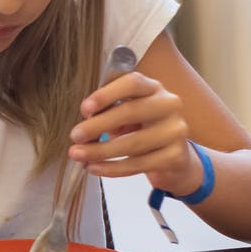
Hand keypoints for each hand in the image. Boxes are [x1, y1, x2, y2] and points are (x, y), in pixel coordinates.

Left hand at [68, 72, 202, 196]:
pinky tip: (94, 168)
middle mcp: (168, 105)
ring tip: (78, 154)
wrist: (171, 157)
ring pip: (133, 142)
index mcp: (153, 88)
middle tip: (75, 136)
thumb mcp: (123, 115)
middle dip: (98, 125)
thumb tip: (85, 122)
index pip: (133, 83)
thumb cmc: (141, 129)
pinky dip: (112, 168)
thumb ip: (106, 112)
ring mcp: (175, 131)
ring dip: (100, 151)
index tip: (84, 108)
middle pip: (131, 112)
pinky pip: (138, 164)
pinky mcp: (175, 156)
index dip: (107, 94)